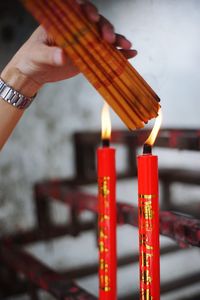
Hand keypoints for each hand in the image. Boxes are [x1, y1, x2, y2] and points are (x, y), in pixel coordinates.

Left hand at [1, 1, 136, 96]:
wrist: (34, 72)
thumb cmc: (32, 59)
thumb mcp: (38, 55)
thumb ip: (49, 55)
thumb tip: (62, 56)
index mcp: (63, 22)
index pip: (78, 11)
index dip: (87, 11)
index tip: (92, 19)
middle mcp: (77, 29)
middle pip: (96, 23)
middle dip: (105, 28)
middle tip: (108, 39)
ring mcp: (85, 42)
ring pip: (104, 37)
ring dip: (117, 40)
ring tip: (126, 46)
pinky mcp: (89, 56)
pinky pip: (106, 53)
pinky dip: (118, 54)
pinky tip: (130, 55)